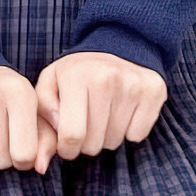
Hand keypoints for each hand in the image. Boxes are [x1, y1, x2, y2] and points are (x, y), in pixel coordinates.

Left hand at [34, 51, 166, 160]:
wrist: (117, 46)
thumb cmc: (76, 74)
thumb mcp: (50, 85)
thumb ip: (42, 115)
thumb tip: (46, 150)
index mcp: (75, 76)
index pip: (71, 135)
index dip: (66, 149)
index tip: (66, 145)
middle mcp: (106, 77)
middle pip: (94, 143)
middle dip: (85, 144)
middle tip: (85, 127)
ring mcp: (133, 83)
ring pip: (115, 142)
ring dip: (105, 138)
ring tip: (102, 117)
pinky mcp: (153, 90)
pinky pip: (137, 135)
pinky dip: (129, 131)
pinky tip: (122, 113)